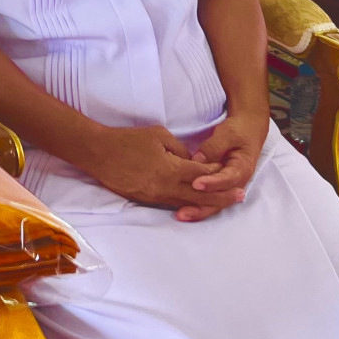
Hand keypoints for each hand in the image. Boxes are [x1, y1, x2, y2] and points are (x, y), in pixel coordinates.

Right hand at [77, 123, 234, 212]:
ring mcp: (154, 197)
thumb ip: (180, 149)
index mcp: (171, 169)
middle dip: (222, 197)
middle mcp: (165, 187)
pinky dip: (185, 203)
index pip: (202, 174)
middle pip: (200, 195)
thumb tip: (191, 159)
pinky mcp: (144, 200)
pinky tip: (195, 203)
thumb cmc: (127, 140)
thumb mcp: (158, 135)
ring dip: (205, 203)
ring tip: (223, 203)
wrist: (98, 153)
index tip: (234, 175)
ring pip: (185, 203)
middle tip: (241, 197)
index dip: (219, 175)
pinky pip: (169, 203)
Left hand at [175, 110, 266, 222]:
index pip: (227, 179)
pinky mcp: (220, 185)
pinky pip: (210, 198)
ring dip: (198, 210)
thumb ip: (214, 146)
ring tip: (181, 216)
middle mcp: (237, 181)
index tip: (196, 184)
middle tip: (183, 212)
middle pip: (220, 199)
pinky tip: (183, 210)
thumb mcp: (228, 133)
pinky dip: (198, 205)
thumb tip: (197, 160)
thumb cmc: (238, 130)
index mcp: (243, 168)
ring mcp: (229, 185)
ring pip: (215, 203)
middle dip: (202, 207)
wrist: (249, 130)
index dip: (212, 183)